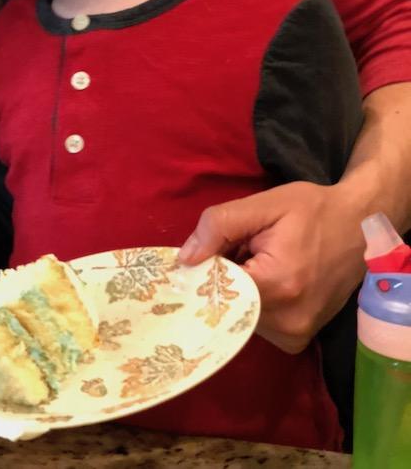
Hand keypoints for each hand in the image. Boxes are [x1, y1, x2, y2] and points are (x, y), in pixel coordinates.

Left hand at [178, 181, 364, 352]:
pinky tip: (269, 280)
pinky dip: (253, 303)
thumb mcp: (264, 205)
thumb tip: (185, 258)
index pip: (216, 288)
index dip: (205, 268)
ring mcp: (294, 336)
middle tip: (242, 250)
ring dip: (238, 291)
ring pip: (238, 316)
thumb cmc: (312, 211)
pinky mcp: (297, 341)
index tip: (206, 251)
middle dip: (223, 278)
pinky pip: (256, 325)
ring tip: (259, 263)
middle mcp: (287, 321)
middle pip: (227, 304)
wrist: (359, 227)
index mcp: (278, 285)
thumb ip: (220, 226)